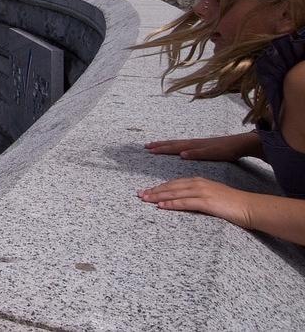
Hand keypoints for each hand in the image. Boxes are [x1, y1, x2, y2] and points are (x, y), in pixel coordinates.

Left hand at [138, 177, 252, 228]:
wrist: (250, 207)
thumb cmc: (233, 205)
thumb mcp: (212, 197)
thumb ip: (198, 197)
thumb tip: (185, 202)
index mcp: (199, 181)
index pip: (174, 183)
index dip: (159, 187)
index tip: (147, 190)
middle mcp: (198, 183)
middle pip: (171, 186)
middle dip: (154, 190)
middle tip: (139, 194)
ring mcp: (202, 192)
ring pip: (175, 193)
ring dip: (158, 196)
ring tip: (145, 199)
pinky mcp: (206, 202)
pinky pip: (185, 202)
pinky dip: (171, 203)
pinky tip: (161, 206)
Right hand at [144, 132, 258, 161]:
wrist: (239, 144)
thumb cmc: (226, 150)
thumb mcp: (212, 153)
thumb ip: (196, 153)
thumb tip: (181, 153)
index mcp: (193, 146)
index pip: (173, 147)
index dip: (161, 148)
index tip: (149, 150)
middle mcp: (192, 143)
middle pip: (172, 143)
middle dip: (159, 145)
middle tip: (146, 146)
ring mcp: (196, 143)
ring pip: (176, 143)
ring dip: (165, 144)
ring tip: (155, 145)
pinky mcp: (200, 146)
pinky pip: (182, 145)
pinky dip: (174, 146)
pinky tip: (175, 148)